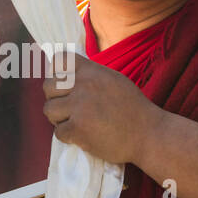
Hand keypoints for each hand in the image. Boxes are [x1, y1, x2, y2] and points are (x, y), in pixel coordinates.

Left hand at [41, 53, 160, 164]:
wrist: (149, 135)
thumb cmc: (133, 109)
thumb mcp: (114, 81)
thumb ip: (91, 76)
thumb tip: (67, 74)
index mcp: (92, 71)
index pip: (60, 60)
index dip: (57, 73)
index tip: (64, 86)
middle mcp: (84, 85)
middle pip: (48, 86)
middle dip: (54, 98)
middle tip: (67, 109)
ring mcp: (79, 107)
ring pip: (48, 110)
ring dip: (58, 119)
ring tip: (73, 122)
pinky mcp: (78, 129)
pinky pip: (58, 132)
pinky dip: (67, 137)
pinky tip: (81, 136)